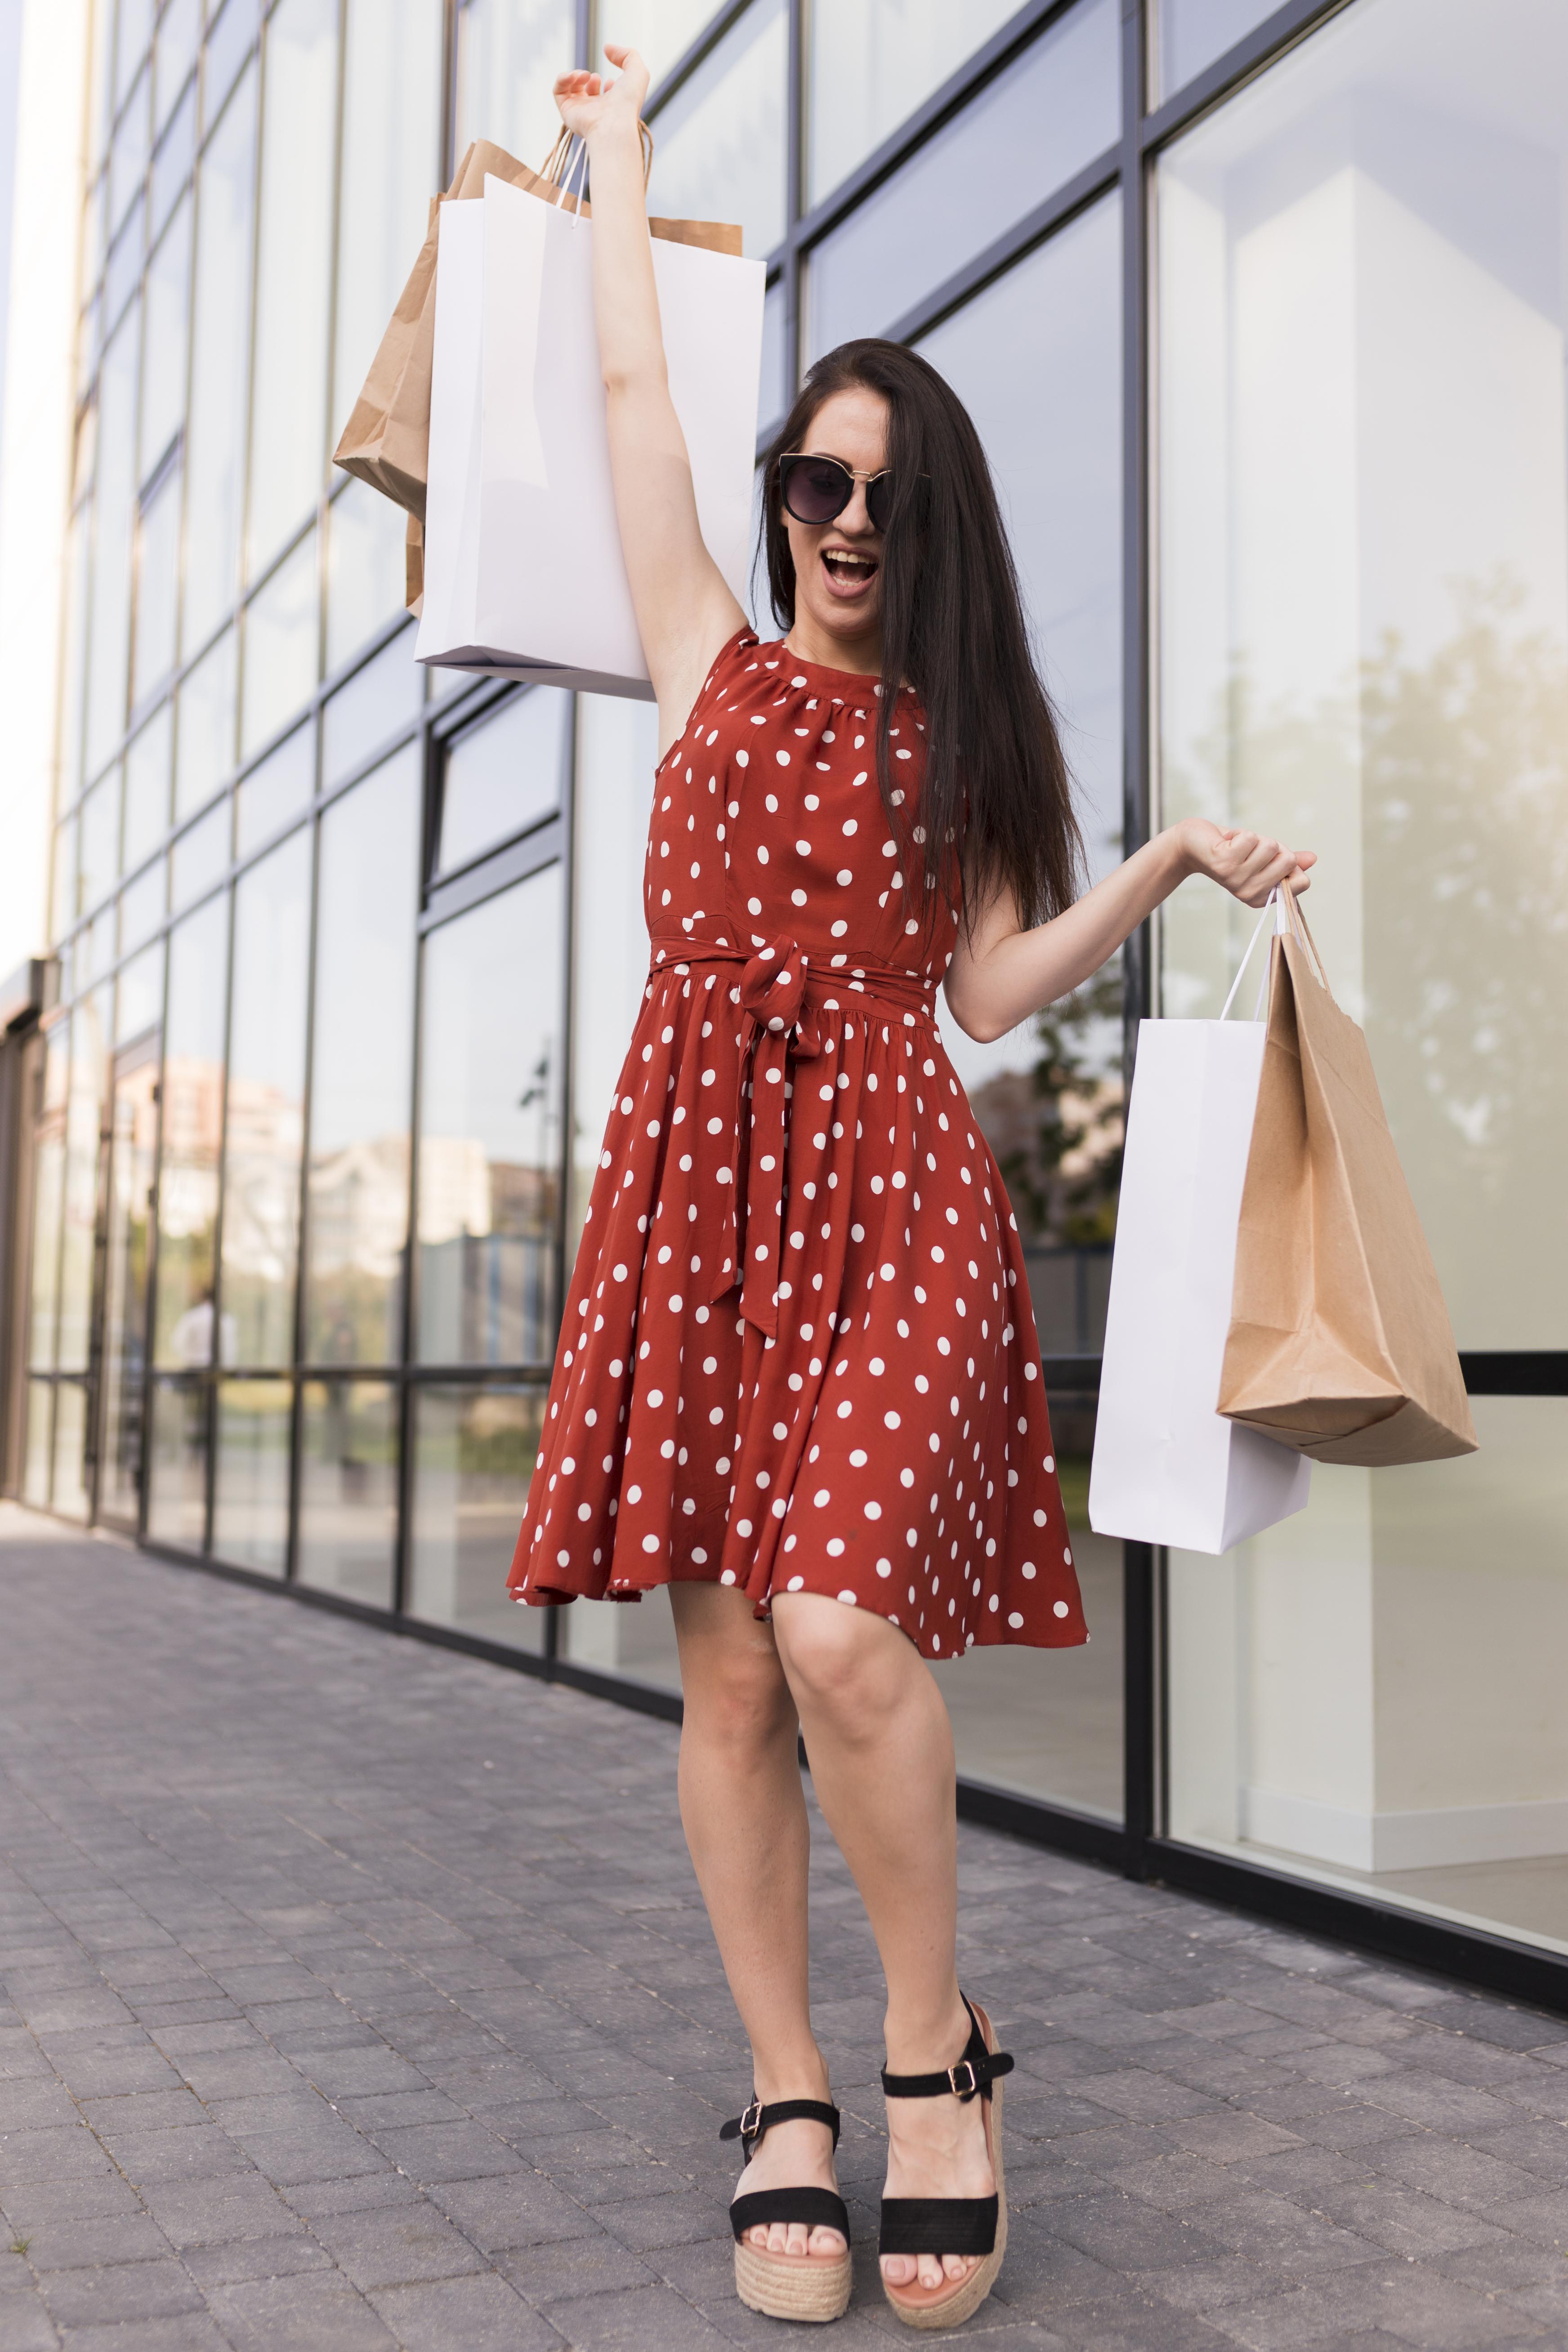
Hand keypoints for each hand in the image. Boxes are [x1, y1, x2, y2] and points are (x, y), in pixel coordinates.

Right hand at [554, 43, 647, 143]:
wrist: (613, 122)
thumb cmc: (628, 102)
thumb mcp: (637, 71)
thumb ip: (627, 54)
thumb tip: (607, 48)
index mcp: (614, 107)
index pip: (607, 97)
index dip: (610, 85)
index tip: (611, 82)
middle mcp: (597, 111)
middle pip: (588, 93)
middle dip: (590, 79)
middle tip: (596, 78)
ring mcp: (581, 111)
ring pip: (571, 89)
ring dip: (577, 75)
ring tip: (586, 76)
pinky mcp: (567, 112)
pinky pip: (558, 91)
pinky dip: (563, 78)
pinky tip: (574, 76)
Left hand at [1174, 818, 1315, 907]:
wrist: (1194, 845)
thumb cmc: (1232, 850)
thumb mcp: (1264, 856)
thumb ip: (1288, 860)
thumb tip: (1313, 858)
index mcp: (1263, 897)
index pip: (1302, 881)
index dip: (1291, 861)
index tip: (1269, 859)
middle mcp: (1251, 893)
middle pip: (1289, 860)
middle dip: (1273, 846)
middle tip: (1250, 850)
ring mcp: (1237, 881)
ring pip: (1270, 846)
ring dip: (1254, 838)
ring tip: (1236, 846)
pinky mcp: (1225, 864)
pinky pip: (1251, 838)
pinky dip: (1240, 832)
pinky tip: (1225, 842)